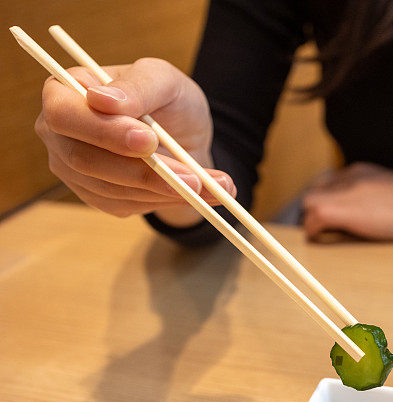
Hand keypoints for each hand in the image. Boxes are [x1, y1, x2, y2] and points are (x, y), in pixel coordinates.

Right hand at [35, 58, 234, 222]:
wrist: (185, 137)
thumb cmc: (168, 100)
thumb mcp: (165, 80)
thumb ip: (139, 86)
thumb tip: (102, 100)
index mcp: (64, 91)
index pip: (65, 115)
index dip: (104, 131)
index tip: (149, 139)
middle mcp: (60, 134)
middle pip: (85, 160)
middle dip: (143, 170)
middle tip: (191, 177)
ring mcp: (74, 169)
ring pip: (111, 189)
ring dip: (164, 189)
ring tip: (207, 185)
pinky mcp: (97, 196)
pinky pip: (127, 205)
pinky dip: (166, 200)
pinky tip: (199, 194)